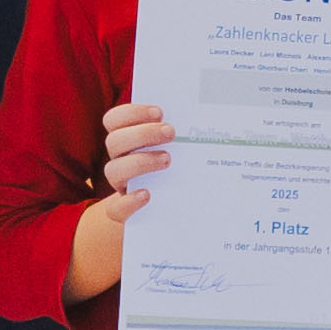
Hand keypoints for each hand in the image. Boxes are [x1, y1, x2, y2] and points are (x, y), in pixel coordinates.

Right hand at [61, 99, 170, 307]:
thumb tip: (218, 116)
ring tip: (168, 161)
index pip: (114, 120)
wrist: (165, 218)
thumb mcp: (183, 154)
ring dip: (140, 162)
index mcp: (128, 141)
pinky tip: (148, 195)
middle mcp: (120, 161)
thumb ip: (186, 136)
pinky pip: (115, 209)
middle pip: (115, 141)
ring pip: (112, 170)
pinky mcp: (123, 213)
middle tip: (171, 132)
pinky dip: (129, 201)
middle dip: (143, 133)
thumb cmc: (179, 176)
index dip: (131, 112)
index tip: (160, 111)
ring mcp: (120, 187)